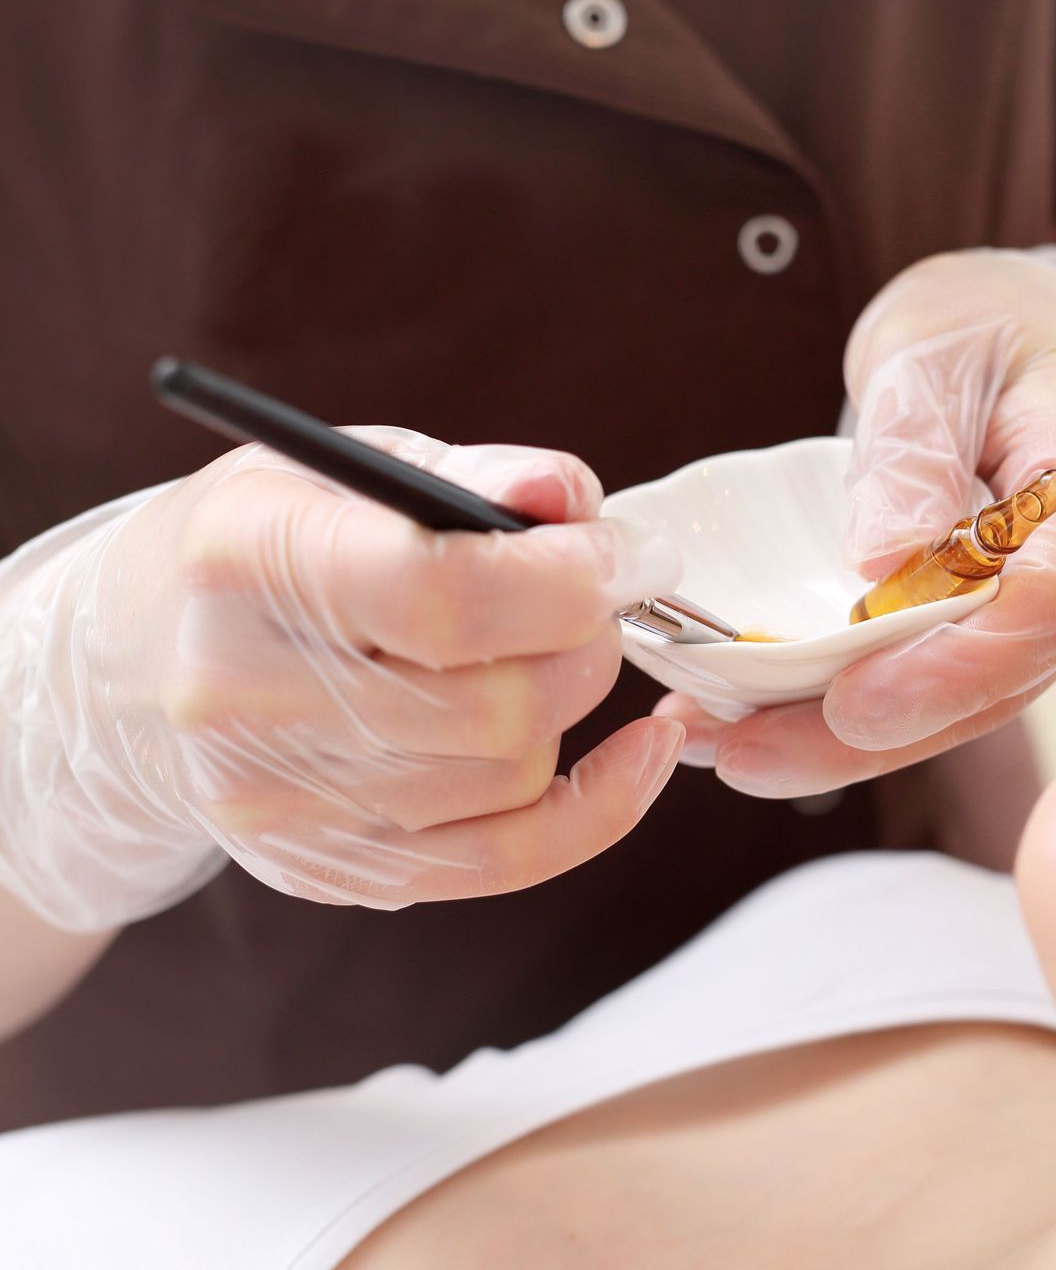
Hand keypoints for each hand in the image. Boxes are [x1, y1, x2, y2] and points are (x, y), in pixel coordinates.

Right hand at [0, 429, 684, 930]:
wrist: (138, 665)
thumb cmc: (273, 545)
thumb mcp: (352, 468)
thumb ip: (478, 474)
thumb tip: (578, 501)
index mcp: (248, 560)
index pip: (441, 595)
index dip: (570, 581)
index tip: (633, 556)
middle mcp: (245, 694)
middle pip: (492, 706)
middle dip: (589, 644)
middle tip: (603, 601)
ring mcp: (277, 801)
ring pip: (509, 778)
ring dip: (573, 711)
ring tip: (557, 652)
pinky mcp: (321, 868)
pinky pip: (504, 861)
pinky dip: (597, 808)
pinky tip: (636, 752)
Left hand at [658, 246, 1055, 795]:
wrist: (1041, 339)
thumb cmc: (987, 327)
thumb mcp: (930, 346)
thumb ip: (912, 446)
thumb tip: (884, 560)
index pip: (1054, 601)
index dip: (953, 667)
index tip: (849, 702)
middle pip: (1008, 677)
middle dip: (877, 734)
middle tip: (743, 754)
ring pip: (976, 702)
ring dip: (850, 743)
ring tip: (727, 751)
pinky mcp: (1031, 635)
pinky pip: (954, 688)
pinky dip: (859, 714)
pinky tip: (760, 728)